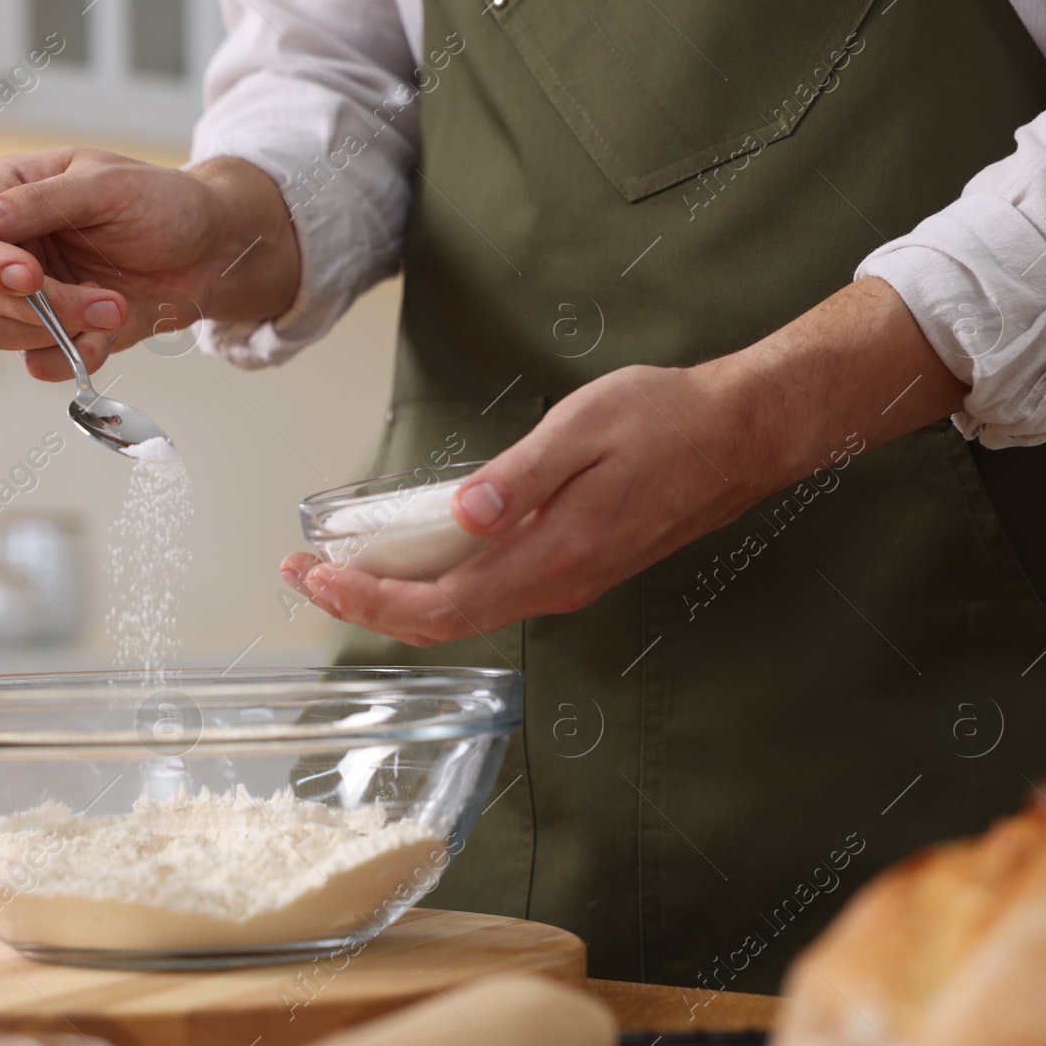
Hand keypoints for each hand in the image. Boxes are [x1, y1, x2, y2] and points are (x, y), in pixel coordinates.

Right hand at [0, 149, 298, 380]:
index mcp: (6, 195)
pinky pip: (39, 363)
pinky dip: (76, 354)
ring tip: (115, 307)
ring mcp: (30, 295)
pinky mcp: (57, 333)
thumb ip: (38, 203)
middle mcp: (7, 247)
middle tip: (104, 297)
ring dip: (61, 330)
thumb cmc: (162, 202)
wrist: (213, 251)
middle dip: (44, 305)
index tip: (27, 275)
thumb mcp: (105, 186)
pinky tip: (112, 330)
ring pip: (0, 333)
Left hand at [279, 278, 968, 645]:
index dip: (370, 599)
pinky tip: (412, 558)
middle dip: (364, 604)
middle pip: (442, 623)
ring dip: (396, 598)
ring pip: (465, 614)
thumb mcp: (586, 429)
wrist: (742, 437)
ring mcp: (569, 581)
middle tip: (303, 574)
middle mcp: (558, 583)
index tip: (314, 576)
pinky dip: (436, 587)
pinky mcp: (576, 567)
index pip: (441, 606)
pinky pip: (491, 594)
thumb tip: (463, 514)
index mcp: (554, 554)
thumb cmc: (668, 422)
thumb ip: (520, 477)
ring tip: (339, 567)